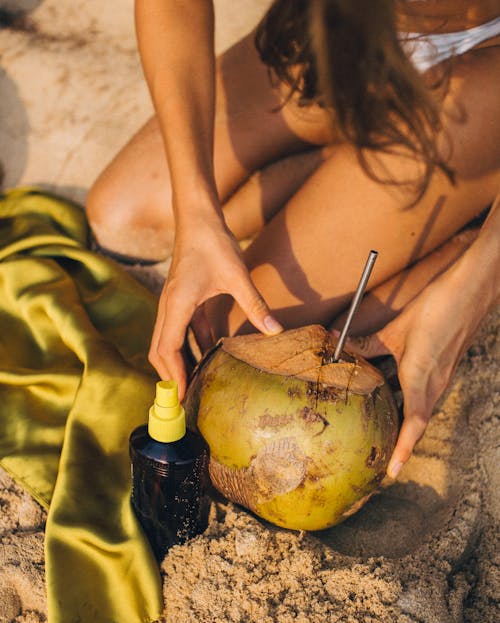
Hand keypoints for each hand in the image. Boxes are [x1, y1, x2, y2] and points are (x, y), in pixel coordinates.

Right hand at [148, 220, 282, 397]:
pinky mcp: (181, 302)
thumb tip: (275, 331)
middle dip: (170, 378)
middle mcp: (169, 308)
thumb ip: (254, 305)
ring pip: (168, 344)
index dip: (174, 376)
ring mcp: (173, 306)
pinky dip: (189, 349)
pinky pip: (182, 332)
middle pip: (160, 352)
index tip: (181, 398)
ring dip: (178, 365)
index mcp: (177, 305)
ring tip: (193, 388)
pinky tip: (207, 360)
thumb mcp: (236, 275)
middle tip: (183, 403)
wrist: (198, 218)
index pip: (168, 350)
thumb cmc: (213, 243)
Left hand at [345, 265, 486, 478]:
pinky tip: (392, 399)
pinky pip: (423, 395)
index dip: (403, 450)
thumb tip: (336, 344)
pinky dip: (408, 405)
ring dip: (404, 426)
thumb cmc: (437, 310)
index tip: (392, 472)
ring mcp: (441, 377)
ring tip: (384, 438)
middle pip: (416, 424)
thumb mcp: (396, 329)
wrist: (471, 292)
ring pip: (420, 410)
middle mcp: (434, 384)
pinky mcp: (443, 367)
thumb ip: (367, 342)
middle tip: (383, 463)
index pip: (414, 425)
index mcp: (421, 379)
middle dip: (401, 446)